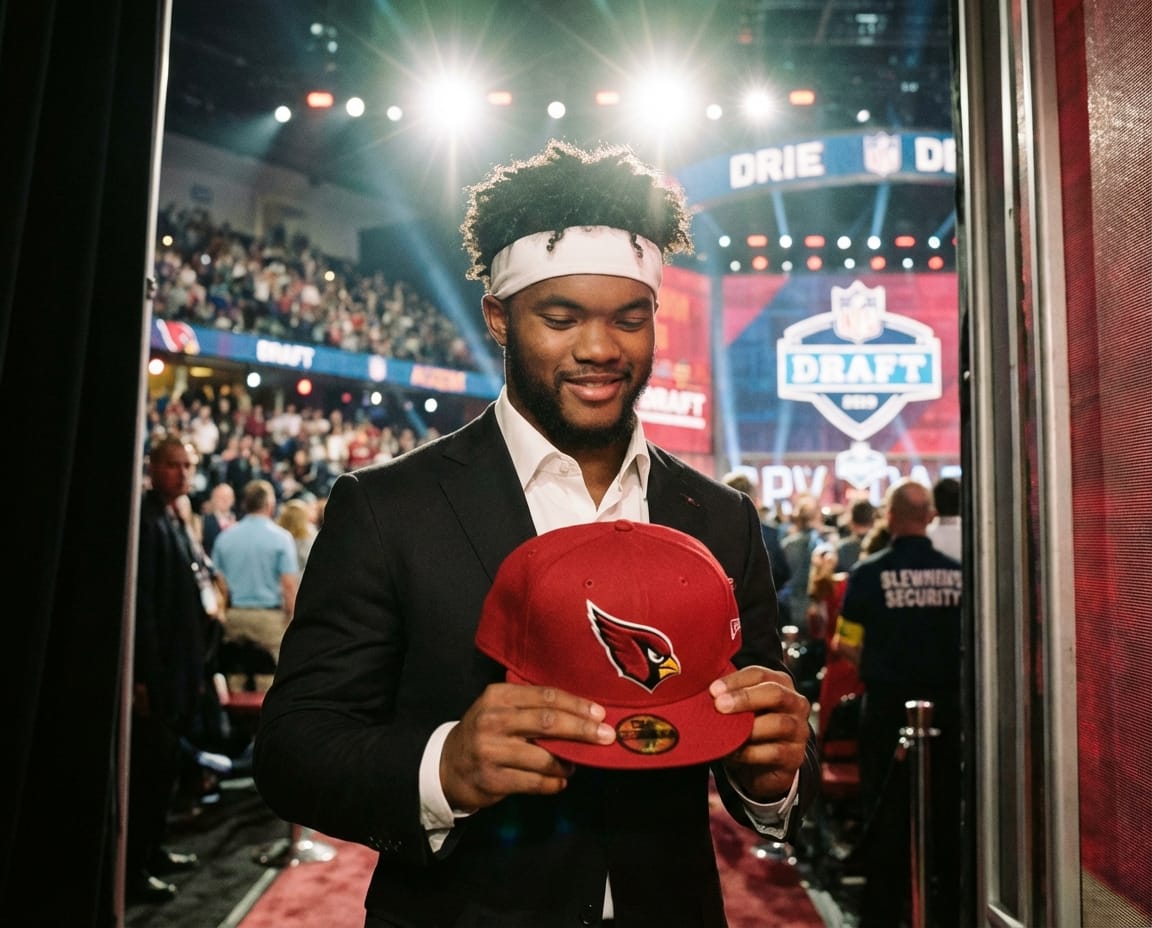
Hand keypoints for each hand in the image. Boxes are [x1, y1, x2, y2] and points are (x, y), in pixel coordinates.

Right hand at [440, 683, 614, 811]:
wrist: (446, 766)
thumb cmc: (485, 733)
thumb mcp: (500, 709)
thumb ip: (532, 707)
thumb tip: (581, 713)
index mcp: (498, 696)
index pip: (546, 696)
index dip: (576, 705)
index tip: (600, 713)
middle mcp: (493, 720)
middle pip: (548, 722)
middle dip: (582, 730)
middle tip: (606, 736)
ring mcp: (491, 751)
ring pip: (544, 757)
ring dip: (568, 762)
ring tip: (576, 764)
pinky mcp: (493, 780)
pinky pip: (535, 782)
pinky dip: (554, 783)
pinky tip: (560, 781)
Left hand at [710, 665, 810, 801]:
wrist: (764, 767)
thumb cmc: (748, 728)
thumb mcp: (741, 709)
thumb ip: (728, 697)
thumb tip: (700, 690)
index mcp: (780, 684)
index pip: (759, 674)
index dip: (735, 681)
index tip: (713, 690)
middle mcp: (795, 703)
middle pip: (774, 693)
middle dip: (745, 698)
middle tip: (719, 705)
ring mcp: (799, 730)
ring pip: (778, 723)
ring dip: (748, 728)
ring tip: (725, 732)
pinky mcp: (795, 756)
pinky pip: (774, 752)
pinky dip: (750, 752)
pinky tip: (733, 753)